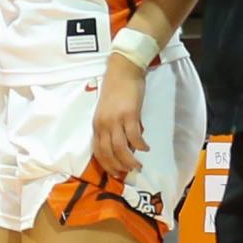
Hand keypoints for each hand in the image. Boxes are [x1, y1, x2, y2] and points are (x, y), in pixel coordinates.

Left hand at [91, 53, 149, 179]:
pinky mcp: (129, 114)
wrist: (123, 70)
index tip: (115, 173)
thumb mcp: (108, 110)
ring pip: (120, 148)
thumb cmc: (116, 89)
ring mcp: (116, 120)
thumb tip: (123, 144)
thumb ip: (112, 127)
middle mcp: (104, 124)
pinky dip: (140, 146)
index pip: (98, 151)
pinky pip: (134, 136)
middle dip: (118, 166)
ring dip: (129, 160)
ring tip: (138, 166)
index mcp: (97, 124)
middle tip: (128, 173)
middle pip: (108, 153)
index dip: (107, 165)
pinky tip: (145, 148)